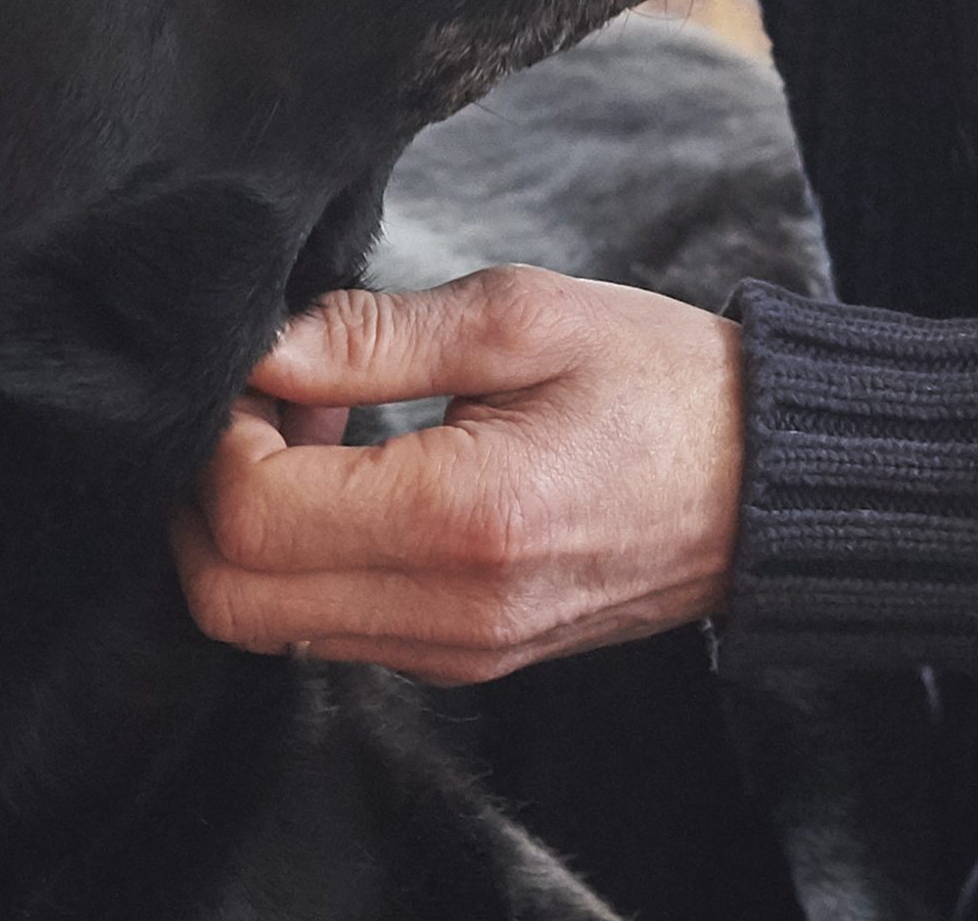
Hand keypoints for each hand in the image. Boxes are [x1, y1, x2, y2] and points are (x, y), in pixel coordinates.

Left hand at [174, 269, 744, 684]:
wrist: (767, 485)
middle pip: (229, 596)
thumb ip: (377, 333)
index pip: (254, 515)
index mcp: (466, 518)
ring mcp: (455, 652)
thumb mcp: (526, 317)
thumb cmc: (661, 384)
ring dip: (255, 527)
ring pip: (266, 623)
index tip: (258, 366)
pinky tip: (362, 474)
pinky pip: (328, 629)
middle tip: (266, 402)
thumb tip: (262, 345)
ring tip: (323, 424)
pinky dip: (306, 559)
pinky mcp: (462, 660)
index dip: (219, 435)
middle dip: (210, 495)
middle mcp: (450, 613)